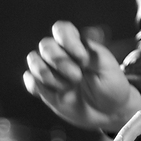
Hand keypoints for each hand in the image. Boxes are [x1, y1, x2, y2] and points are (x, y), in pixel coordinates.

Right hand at [23, 20, 140, 132]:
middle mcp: (61, 55)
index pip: (61, 29)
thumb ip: (90, 51)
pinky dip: (37, 85)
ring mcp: (51, 72)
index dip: (67, 40)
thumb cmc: (111, 84)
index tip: (82, 58)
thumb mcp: (107, 66)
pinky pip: (29, 80)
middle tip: (78, 77)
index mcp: (77, 44)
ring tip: (68, 86)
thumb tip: (79, 41)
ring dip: (48, 74)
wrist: (109, 111)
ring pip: (33, 60)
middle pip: (46, 45)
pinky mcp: (44, 89)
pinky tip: (55, 91)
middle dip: (61, 62)